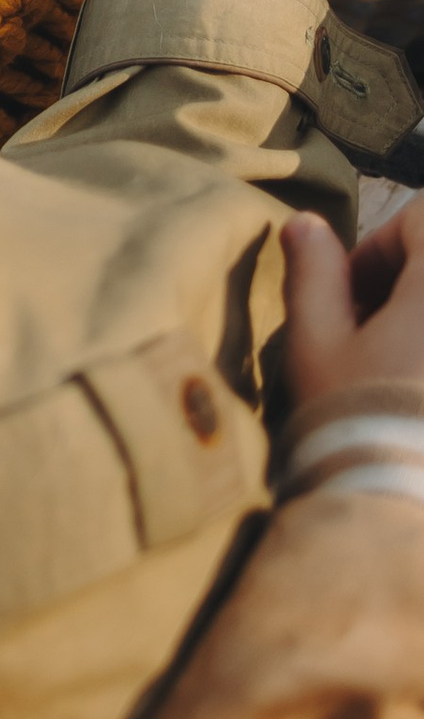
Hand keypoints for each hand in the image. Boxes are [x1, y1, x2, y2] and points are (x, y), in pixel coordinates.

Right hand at [282, 204, 423, 408]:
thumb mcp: (317, 340)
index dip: (381, 243)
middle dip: (400, 282)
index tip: (350, 290)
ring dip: (411, 314)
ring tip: (386, 360)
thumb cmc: (355, 415)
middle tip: (367, 329)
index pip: (422, 217)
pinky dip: (419, 344)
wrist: (402, 501)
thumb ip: (314, 271)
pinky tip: (407, 382)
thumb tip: (306, 221)